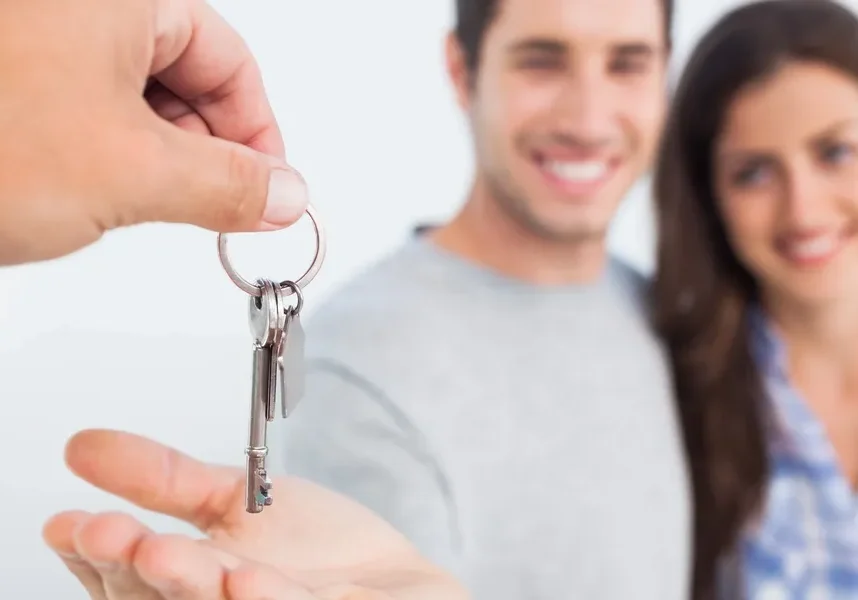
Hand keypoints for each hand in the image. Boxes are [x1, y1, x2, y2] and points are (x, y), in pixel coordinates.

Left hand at [0, 0, 307, 265]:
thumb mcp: (131, 173)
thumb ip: (229, 186)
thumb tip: (283, 194)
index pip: (232, 61)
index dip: (259, 134)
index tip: (267, 187)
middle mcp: (81, 4)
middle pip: (186, 74)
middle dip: (205, 149)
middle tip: (212, 206)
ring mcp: (38, 33)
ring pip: (134, 94)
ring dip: (155, 156)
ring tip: (137, 200)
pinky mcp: (12, 72)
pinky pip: (84, 103)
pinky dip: (104, 150)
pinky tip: (90, 186)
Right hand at [43, 430, 468, 599]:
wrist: (389, 586)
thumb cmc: (315, 554)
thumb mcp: (234, 502)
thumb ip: (166, 478)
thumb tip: (86, 445)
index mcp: (187, 582)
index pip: (122, 575)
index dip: (94, 551)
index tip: (70, 522)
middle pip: (154, 598)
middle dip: (128, 565)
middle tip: (110, 532)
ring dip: (185, 583)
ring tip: (160, 553)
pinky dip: (264, 599)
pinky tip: (244, 579)